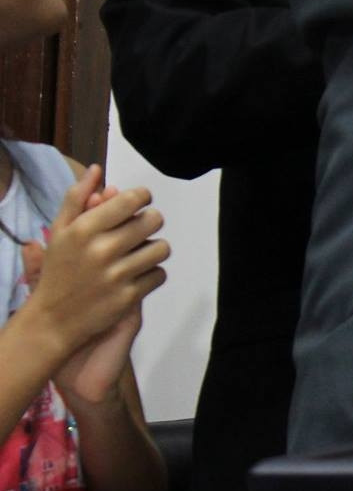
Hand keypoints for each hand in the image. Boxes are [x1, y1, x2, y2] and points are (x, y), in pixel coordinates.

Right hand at [19, 168, 167, 401]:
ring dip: (153, 250)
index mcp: (84, 229)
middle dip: (149, 223)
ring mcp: (117, 275)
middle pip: (154, 220)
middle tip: (137, 232)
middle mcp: (102, 250)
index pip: (134, 199)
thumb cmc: (58, 271)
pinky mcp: (129, 298)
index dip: (142, 198)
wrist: (52, 321)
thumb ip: (78, 199)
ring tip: (137, 255)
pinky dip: (151, 275)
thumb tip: (97, 169)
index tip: (137, 205)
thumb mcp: (60, 233)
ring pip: (162, 248)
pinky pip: (159, 274)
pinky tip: (135, 277)